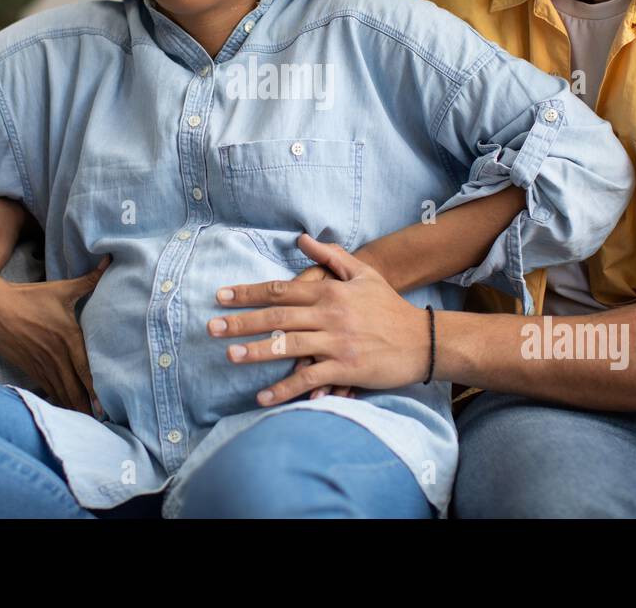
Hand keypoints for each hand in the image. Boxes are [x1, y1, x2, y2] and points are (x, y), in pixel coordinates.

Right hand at [0, 255, 111, 416]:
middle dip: (89, 404)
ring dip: (74, 406)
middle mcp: (56, 354)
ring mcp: (41, 364)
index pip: (86, 369)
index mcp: (67, 337)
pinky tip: (66, 410)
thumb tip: (109, 261)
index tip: (108, 405)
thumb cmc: (29, 296)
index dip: (97, 389)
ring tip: (88, 421)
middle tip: (103, 420)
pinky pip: (47, 388)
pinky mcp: (29, 368)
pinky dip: (57, 400)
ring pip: (61, 391)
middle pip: (75, 386)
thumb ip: (90, 280)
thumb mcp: (62, 289)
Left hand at [209, 234, 432, 405]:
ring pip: (289, 346)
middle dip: (242, 321)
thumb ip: (331, 255)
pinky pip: (309, 379)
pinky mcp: (346, 369)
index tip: (222, 296)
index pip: (280, 290)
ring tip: (230, 356)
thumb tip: (301, 238)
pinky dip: (285, 389)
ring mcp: (337, 343)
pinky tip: (263, 397)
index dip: (249, 293)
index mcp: (329, 292)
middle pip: (277, 316)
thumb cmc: (389, 306)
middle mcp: (329, 315)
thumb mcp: (363, 273)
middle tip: (212, 326)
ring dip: (257, 351)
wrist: (423, 339)